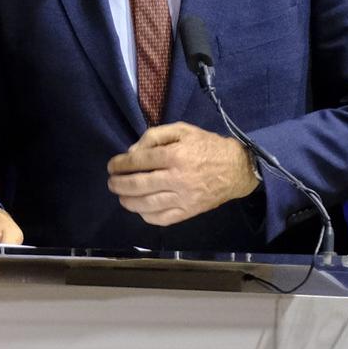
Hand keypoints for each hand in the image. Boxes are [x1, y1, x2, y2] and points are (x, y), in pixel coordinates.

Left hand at [106, 122, 259, 225]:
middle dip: (119, 184)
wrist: (236, 168)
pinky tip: (139, 210)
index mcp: (175, 155)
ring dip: (128, 201)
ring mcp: (183, 198)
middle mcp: (177, 178)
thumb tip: (133, 152)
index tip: (112, 166)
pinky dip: (146, 216)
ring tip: (121, 197)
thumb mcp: (182, 130)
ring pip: (147, 204)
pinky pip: (162, 219)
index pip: (139, 161)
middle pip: (139, 184)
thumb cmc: (207, 145)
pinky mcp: (189, 211)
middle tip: (111, 183)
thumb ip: (155, 136)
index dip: (120, 164)